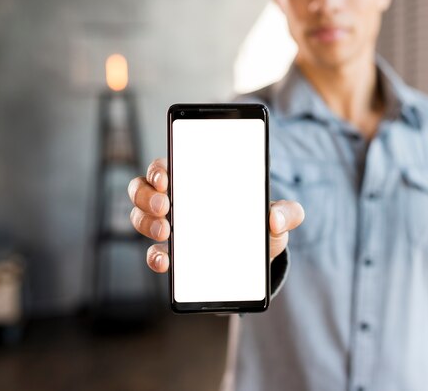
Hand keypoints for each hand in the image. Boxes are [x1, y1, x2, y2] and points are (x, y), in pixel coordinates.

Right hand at [128, 158, 304, 272]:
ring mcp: (170, 228)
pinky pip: (154, 254)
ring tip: (165, 232)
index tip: (165, 178)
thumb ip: (287, 213)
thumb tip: (275, 220)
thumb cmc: (261, 226)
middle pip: (143, 189)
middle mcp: (176, 201)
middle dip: (147, 195)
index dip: (158, 169)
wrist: (258, 260)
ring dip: (146, 223)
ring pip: (141, 218)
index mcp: (197, 181)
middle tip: (165, 206)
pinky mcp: (173, 256)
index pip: (167, 166)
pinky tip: (165, 262)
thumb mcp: (278, 216)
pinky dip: (154, 258)